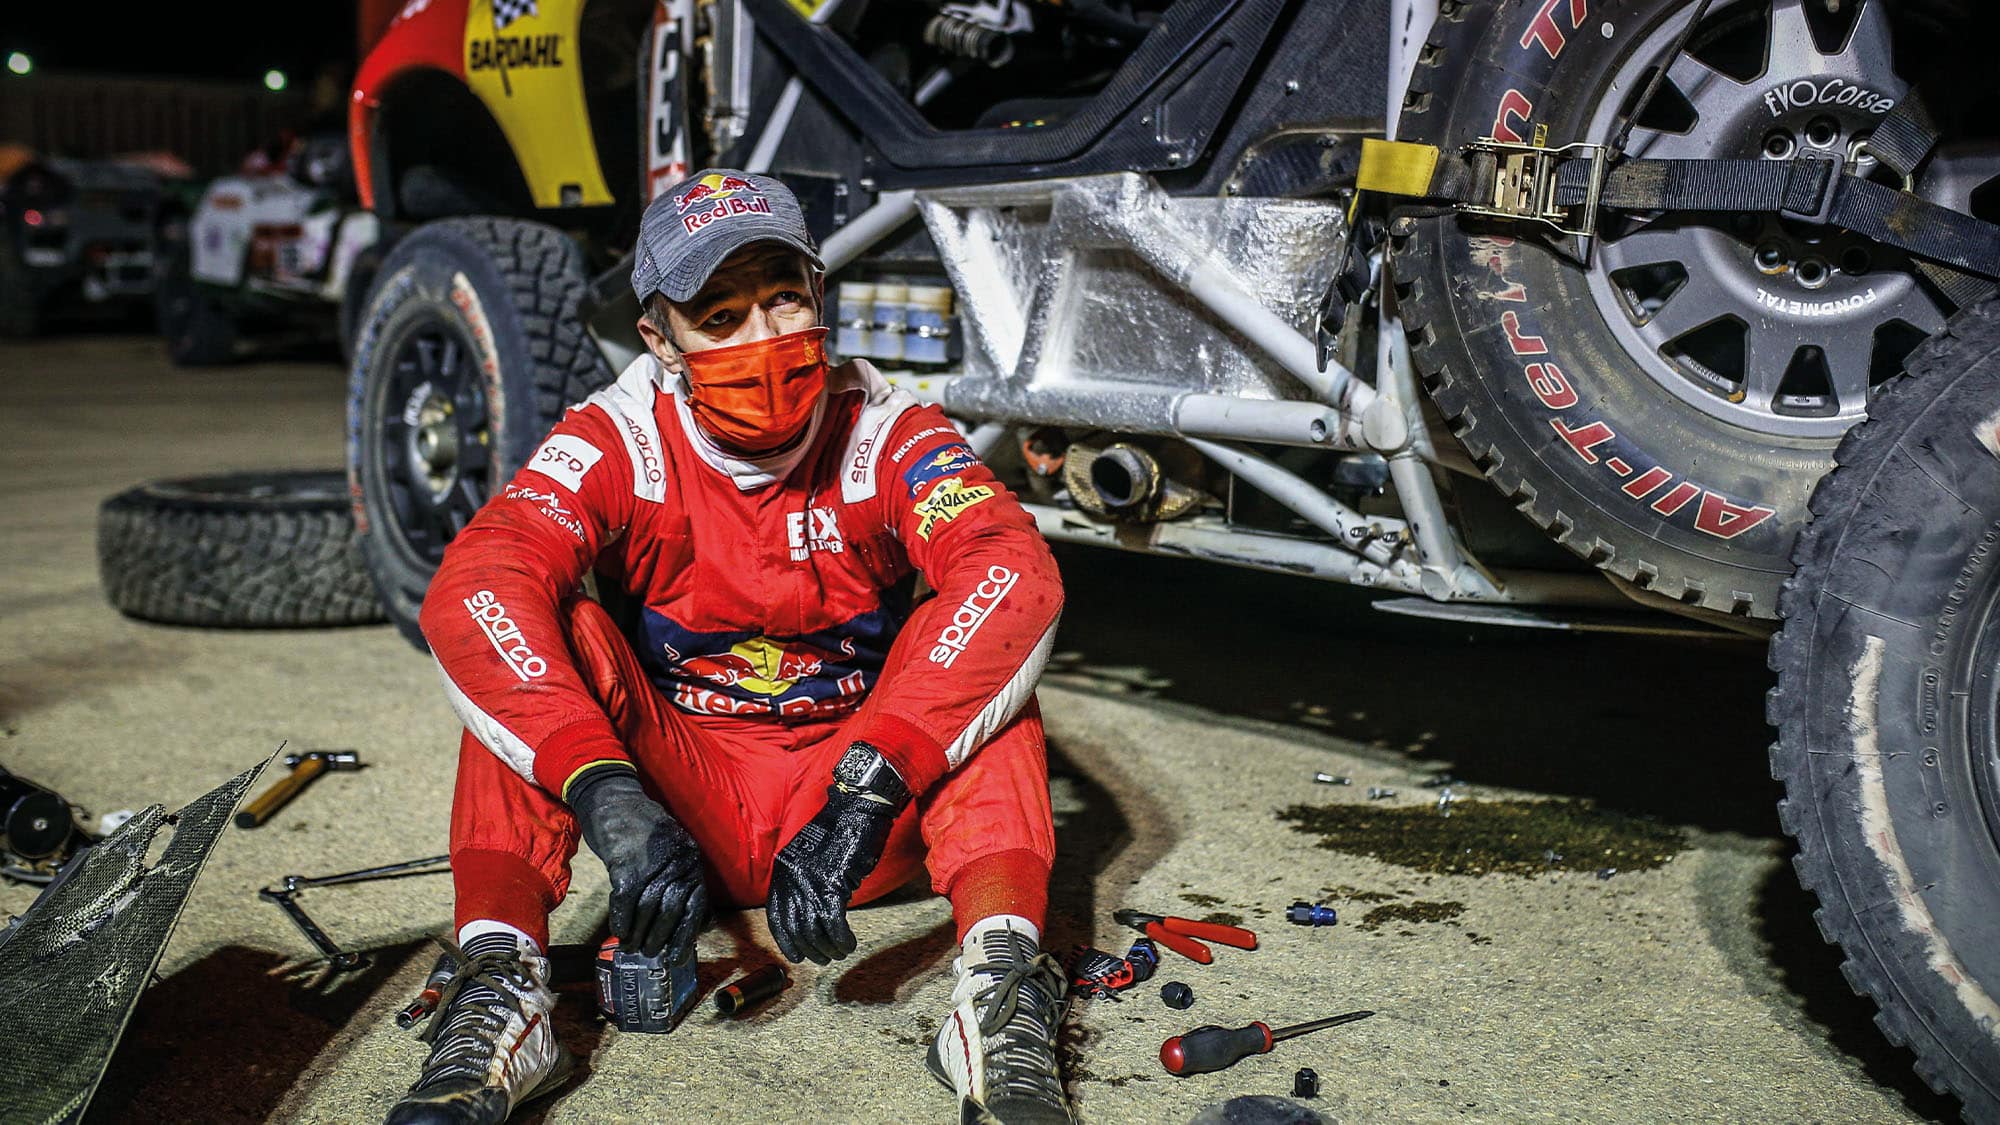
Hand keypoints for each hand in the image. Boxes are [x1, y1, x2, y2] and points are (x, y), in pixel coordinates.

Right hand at [568, 769, 708, 963]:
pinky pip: (625, 901)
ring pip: (648, 908)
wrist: (613, 799)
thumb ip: (684, 880)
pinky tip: (620, 932)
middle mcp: (677, 860)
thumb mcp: (672, 848)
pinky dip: (622, 920)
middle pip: (671, 910)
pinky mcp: (626, 863)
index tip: (677, 955)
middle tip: (650, 953)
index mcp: (691, 858)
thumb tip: (700, 920)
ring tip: (632, 947)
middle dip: (660, 937)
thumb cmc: (641, 828)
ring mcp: (652, 862)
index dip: (686, 933)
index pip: (696, 904)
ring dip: (639, 933)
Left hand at [766, 744, 909, 964]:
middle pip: (796, 928)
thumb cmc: (841, 832)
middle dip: (810, 949)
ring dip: (828, 948)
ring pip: (814, 931)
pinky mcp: (833, 885)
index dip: (787, 941)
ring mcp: (811, 882)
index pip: (777, 917)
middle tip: (823, 959)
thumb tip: (810, 915)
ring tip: (839, 952)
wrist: (859, 810)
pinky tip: (849, 943)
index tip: (797, 955)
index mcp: (783, 871)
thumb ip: (805, 883)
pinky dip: (842, 939)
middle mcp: (792, 878)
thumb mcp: (811, 858)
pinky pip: (834, 924)